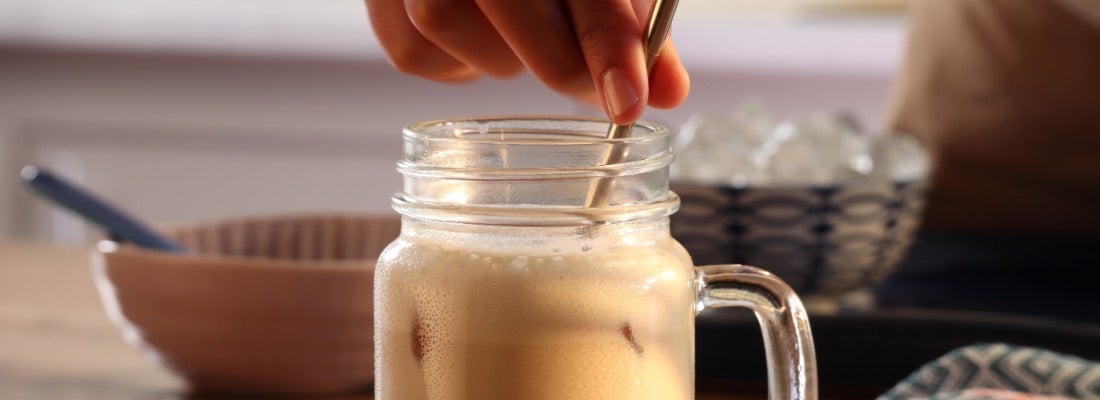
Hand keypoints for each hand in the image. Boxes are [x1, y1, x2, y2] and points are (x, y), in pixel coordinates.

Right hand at [365, 0, 689, 123]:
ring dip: (500, 57)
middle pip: (504, 1)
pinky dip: (455, 64)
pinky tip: (478, 39)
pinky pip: (412, 51)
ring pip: (444, 24)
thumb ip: (629, 25)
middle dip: (560, 62)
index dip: (607, 43)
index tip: (629, 102)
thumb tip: (665, 92)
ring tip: (522, 34)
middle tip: (598, 88)